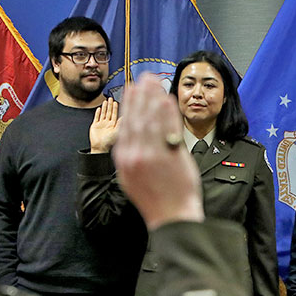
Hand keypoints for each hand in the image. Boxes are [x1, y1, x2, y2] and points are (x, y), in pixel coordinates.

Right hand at [89, 97, 119, 152]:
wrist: (100, 147)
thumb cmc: (109, 141)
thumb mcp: (117, 131)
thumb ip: (121, 123)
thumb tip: (126, 116)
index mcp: (113, 125)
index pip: (114, 114)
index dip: (115, 108)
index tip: (115, 102)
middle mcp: (107, 124)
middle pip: (108, 112)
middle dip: (109, 105)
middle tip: (110, 98)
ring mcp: (101, 125)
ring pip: (103, 114)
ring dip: (104, 107)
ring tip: (105, 101)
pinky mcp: (94, 126)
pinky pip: (96, 118)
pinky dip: (97, 113)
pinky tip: (99, 109)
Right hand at [113, 74, 202, 228]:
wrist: (172, 217)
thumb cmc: (156, 200)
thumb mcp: (133, 179)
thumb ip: (132, 156)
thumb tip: (132, 135)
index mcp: (123, 161)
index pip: (125, 126)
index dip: (129, 105)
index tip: (132, 90)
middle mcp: (134, 155)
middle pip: (137, 118)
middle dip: (141, 95)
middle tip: (145, 78)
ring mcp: (152, 155)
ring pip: (152, 119)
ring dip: (154, 97)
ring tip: (157, 83)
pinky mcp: (169, 156)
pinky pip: (168, 127)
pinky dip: (168, 111)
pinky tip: (169, 99)